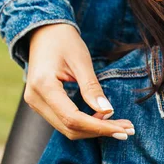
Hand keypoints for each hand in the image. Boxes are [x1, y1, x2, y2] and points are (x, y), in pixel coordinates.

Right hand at [25, 23, 133, 139]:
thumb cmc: (64, 41)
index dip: (99, 127)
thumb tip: (108, 112)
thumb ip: (92, 87)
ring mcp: (36, 103)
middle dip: (100, 131)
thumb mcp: (81, 61)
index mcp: (43, 86)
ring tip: (120, 125)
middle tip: (128, 129)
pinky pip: (64, 121)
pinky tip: (104, 118)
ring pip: (67, 128)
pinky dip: (85, 124)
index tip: (123, 130)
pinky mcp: (42, 104)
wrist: (44, 32)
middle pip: (70, 128)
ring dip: (94, 130)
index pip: (73, 118)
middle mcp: (35, 99)